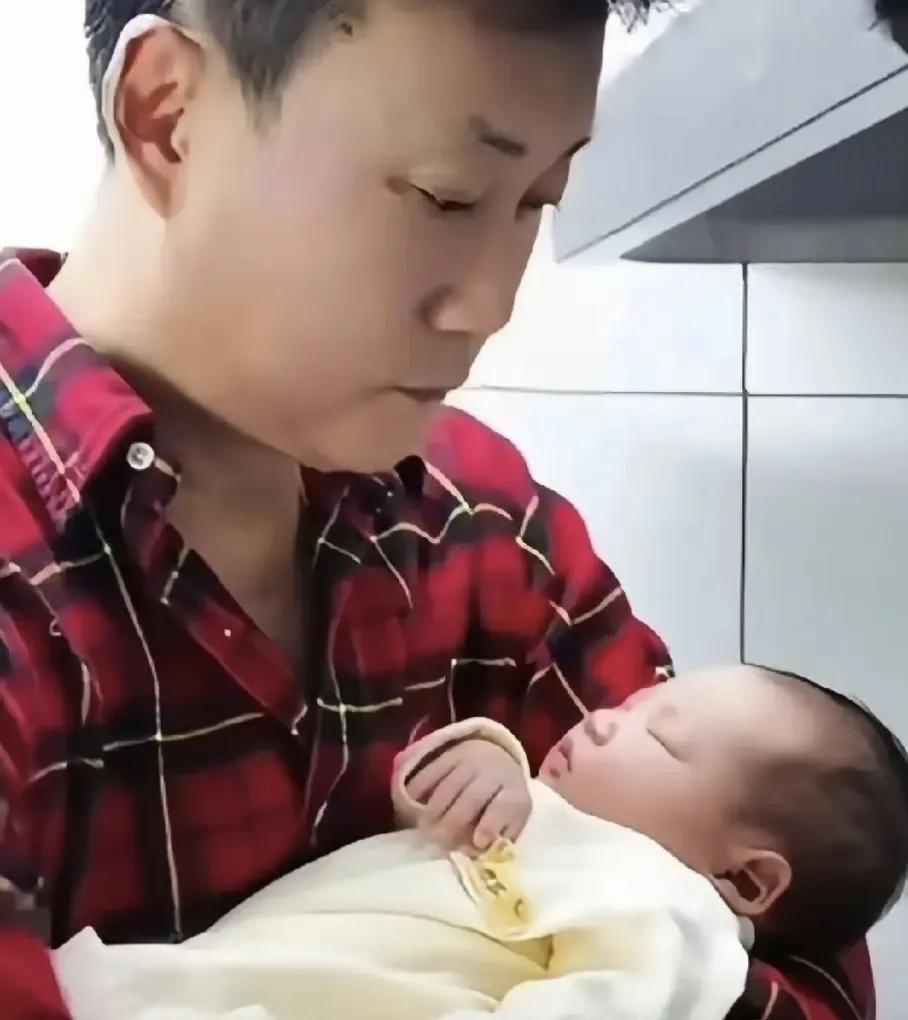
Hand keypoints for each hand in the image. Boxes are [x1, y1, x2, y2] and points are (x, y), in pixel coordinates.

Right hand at [403, 739, 530, 854]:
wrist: (495, 758)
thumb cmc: (502, 798)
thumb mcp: (513, 817)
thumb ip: (502, 836)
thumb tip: (484, 853)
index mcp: (513, 791)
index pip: (504, 806)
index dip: (491, 824)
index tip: (478, 843)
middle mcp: (493, 772)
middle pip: (473, 797)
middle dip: (454, 822)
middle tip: (440, 841)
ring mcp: (470, 761)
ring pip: (450, 785)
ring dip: (434, 809)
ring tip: (424, 827)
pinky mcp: (450, 754)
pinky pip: (431, 770)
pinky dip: (420, 788)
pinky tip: (412, 804)